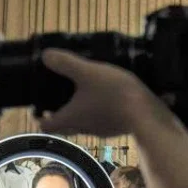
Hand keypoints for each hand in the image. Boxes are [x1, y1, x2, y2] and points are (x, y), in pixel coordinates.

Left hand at [38, 49, 163, 137]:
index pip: (46, 126)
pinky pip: (100, 122)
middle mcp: (82, 128)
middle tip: (58, 100)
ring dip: (79, 114)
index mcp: (70, 118)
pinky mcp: (115, 128)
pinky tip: (105, 99)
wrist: (147, 114)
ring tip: (82, 95)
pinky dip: (97, 113)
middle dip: (59, 115)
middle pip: (63, 128)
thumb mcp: (88, 72)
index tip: (39, 109)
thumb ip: (66, 64)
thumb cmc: (114, 94)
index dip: (40, 118)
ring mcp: (100, 131)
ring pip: (82, 125)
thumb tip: (46, 56)